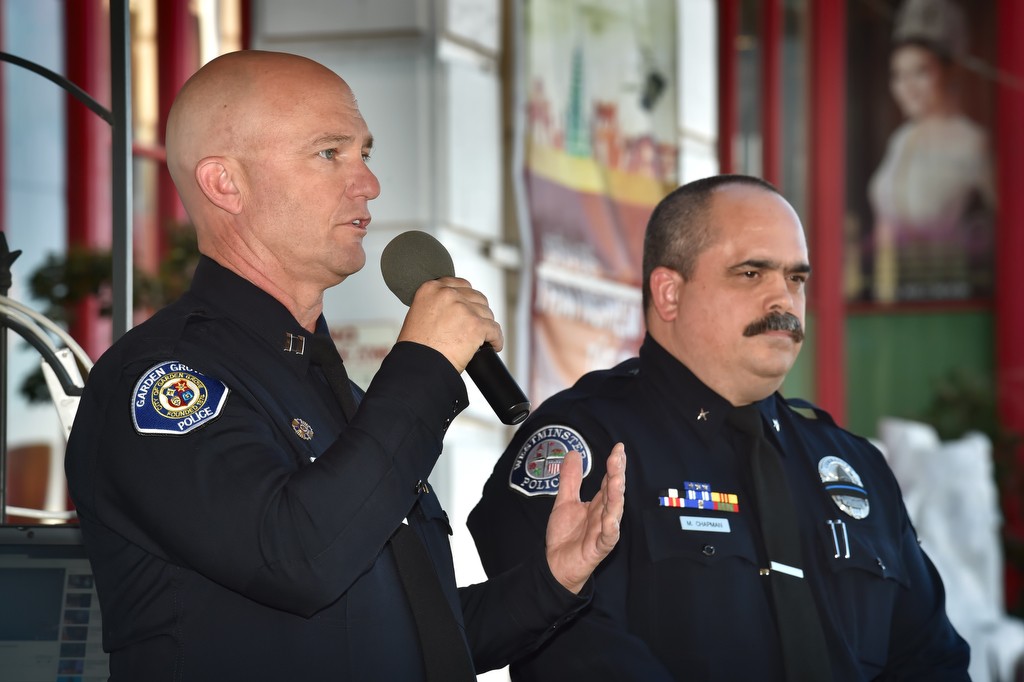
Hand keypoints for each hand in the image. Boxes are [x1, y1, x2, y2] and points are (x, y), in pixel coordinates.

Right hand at [397, 276, 503, 371]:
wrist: (418, 366)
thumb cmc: (416, 348)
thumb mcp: (418, 314)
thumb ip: (436, 304)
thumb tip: (455, 308)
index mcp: (431, 289)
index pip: (461, 285)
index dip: (468, 298)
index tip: (470, 308)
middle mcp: (448, 294)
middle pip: (477, 298)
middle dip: (478, 312)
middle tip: (476, 325)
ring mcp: (463, 309)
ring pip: (487, 314)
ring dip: (486, 326)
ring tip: (483, 338)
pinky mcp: (476, 326)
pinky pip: (494, 330)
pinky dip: (496, 340)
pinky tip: (493, 346)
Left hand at [544, 443, 626, 593]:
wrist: (555, 565)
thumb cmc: (565, 536)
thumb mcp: (564, 501)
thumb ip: (570, 479)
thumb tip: (574, 453)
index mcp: (598, 504)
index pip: (609, 481)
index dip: (614, 465)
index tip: (618, 448)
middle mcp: (604, 515)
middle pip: (614, 492)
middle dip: (617, 474)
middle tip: (618, 457)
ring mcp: (603, 531)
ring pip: (614, 512)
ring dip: (616, 496)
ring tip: (617, 479)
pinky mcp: (599, 548)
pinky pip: (608, 538)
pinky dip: (611, 529)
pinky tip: (612, 520)